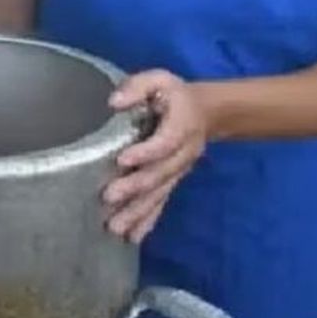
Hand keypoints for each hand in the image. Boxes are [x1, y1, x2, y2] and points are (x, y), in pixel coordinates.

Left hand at [103, 70, 207, 243]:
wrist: (207, 113)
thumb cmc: (174, 95)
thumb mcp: (159, 80)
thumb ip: (138, 87)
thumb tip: (114, 102)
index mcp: (181, 126)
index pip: (163, 143)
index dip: (145, 152)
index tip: (122, 160)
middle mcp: (182, 154)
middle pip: (159, 174)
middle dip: (134, 188)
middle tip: (109, 198)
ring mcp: (178, 171)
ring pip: (159, 194)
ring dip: (138, 212)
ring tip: (116, 227)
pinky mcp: (172, 182)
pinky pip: (161, 203)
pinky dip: (148, 221)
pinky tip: (133, 237)